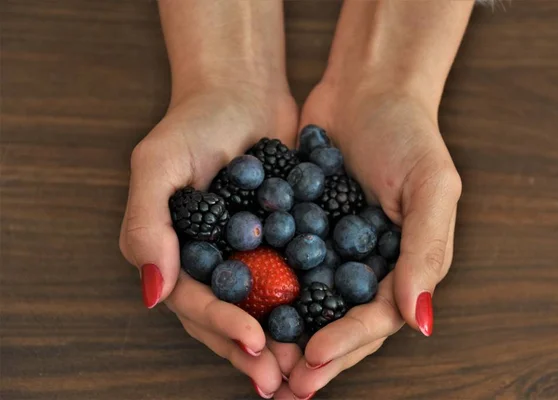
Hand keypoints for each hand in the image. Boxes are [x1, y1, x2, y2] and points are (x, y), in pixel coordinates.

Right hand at [119, 84, 297, 397]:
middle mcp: (214, 262)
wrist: (243, 91)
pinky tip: (333, 320)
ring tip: (307, 366)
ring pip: (266, 308)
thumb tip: (153, 294)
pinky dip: (311, 301)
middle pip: (233, 317)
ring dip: (286, 339)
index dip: (224, 327)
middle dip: (257, 350)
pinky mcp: (283, 241)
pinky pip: (296, 277)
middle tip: (284, 379)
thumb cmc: (194, 122)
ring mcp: (249, 254)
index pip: (197, 303)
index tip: (256, 345)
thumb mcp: (157, 164)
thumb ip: (146, 225)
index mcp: (179, 255)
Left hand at [274, 0, 468, 395]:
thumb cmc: (408, 134)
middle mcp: (366, 266)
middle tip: (281, 385)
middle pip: (338, 322)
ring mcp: (331, 250)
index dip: (346, 342)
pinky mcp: (300, 230)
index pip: (375, 317)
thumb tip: (419, 322)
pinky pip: (281, 264)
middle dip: (311, 355)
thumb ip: (427, 251)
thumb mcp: (431, 186)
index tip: (312, 359)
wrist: (366, 89)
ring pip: (306, 304)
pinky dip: (264, 288)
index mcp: (402, 265)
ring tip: (258, 362)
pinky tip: (240, 307)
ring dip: (284, 335)